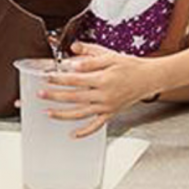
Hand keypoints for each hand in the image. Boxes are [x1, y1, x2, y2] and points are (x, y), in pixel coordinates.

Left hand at [39, 42, 160, 137]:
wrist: (148, 78)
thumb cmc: (130, 65)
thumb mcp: (110, 55)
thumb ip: (90, 55)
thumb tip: (72, 54)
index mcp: (102, 78)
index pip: (74, 79)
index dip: (58, 78)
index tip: (46, 77)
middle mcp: (103, 95)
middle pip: (74, 97)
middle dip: (55, 96)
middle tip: (40, 94)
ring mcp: (107, 106)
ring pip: (81, 113)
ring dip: (63, 114)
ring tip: (48, 113)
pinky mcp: (111, 113)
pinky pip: (96, 125)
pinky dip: (84, 132)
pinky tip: (73, 134)